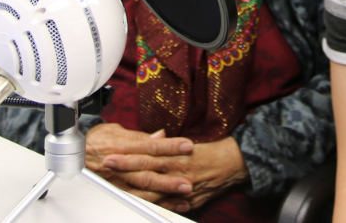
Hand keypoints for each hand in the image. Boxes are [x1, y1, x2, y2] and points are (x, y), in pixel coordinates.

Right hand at [84, 123, 193, 208]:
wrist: (74, 158)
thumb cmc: (95, 142)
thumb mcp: (115, 131)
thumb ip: (139, 136)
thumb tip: (160, 135)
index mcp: (123, 147)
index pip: (151, 146)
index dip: (170, 146)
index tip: (187, 146)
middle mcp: (122, 166)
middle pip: (149, 171)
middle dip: (170, 176)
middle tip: (189, 179)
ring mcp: (119, 182)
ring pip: (145, 189)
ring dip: (165, 193)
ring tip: (184, 195)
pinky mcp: (117, 192)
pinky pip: (137, 200)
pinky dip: (155, 204)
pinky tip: (170, 206)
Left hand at [104, 135, 249, 211]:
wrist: (237, 162)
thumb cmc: (215, 149)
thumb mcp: (190, 142)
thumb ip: (169, 145)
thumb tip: (153, 140)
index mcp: (177, 154)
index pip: (147, 154)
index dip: (128, 156)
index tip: (112, 155)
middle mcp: (178, 170)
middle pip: (146, 172)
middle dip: (125, 170)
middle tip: (107, 167)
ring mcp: (183, 186)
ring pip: (154, 191)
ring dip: (135, 190)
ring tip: (118, 189)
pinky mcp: (191, 200)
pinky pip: (170, 205)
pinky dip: (157, 206)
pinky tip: (143, 206)